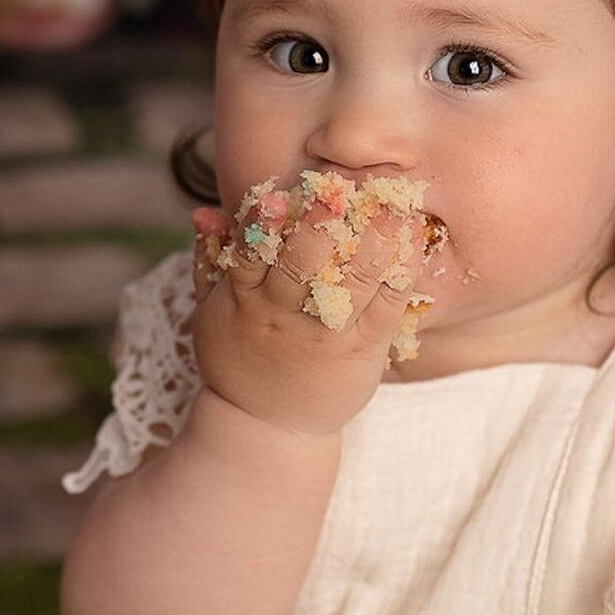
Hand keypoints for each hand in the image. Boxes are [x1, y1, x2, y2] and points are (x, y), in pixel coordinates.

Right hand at [187, 190, 425, 438]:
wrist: (267, 426)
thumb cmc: (240, 357)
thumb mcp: (212, 311)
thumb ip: (208, 259)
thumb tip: (203, 212)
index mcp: (243, 298)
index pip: (249, 254)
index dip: (261, 226)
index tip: (275, 195)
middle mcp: (283, 314)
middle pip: (300, 264)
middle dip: (319, 225)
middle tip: (339, 188)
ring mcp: (325, 333)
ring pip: (349, 281)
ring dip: (372, 239)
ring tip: (392, 202)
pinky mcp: (361, 349)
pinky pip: (384, 306)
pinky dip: (399, 271)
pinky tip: (411, 237)